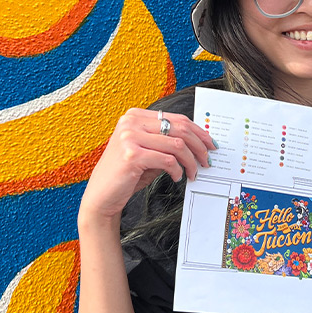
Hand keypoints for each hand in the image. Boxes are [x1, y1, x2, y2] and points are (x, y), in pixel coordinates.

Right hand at [79, 108, 215, 222]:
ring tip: (194, 172)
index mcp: (134, 116)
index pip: (176, 118)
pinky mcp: (132, 155)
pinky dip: (178, 170)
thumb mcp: (147, 152)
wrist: (101, 196)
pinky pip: (168, 160)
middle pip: (180, 128)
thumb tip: (199, 143)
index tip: (210, 143)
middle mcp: (130, 122)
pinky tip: (178, 177)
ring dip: (191, 161)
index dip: (197, 131)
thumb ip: (166, 143)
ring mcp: (130, 137)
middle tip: (208, 159)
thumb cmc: (126, 174)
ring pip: (177, 144)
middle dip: (199, 145)